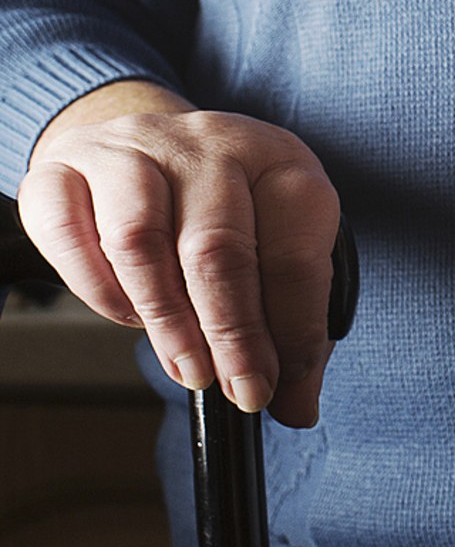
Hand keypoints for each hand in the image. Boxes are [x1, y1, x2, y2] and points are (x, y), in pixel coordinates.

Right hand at [18, 109, 340, 426]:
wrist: (145, 142)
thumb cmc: (221, 202)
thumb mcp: (277, 240)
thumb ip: (293, 320)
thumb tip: (297, 405)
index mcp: (278, 158)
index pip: (294, 249)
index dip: (293, 327)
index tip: (283, 383)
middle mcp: (209, 143)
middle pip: (218, 248)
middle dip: (232, 336)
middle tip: (239, 389)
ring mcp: (134, 148)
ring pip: (141, 241)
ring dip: (166, 321)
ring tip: (188, 368)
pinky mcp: (65, 168)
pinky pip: (71, 235)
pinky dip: (98, 291)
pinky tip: (127, 317)